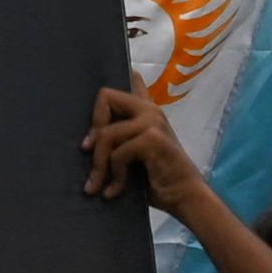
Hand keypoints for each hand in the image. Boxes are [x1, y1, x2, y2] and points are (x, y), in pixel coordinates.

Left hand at [80, 87, 212, 219]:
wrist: (184, 196)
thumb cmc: (159, 180)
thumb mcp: (135, 158)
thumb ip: (121, 142)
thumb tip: (88, 143)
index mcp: (149, 114)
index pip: (136, 84)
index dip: (127, 79)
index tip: (129, 76)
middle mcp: (151, 111)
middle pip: (106, 97)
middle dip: (93, 127)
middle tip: (87, 150)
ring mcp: (152, 122)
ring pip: (106, 134)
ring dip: (98, 165)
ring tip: (96, 186)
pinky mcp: (152, 138)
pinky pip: (118, 153)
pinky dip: (114, 176)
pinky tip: (115, 191)